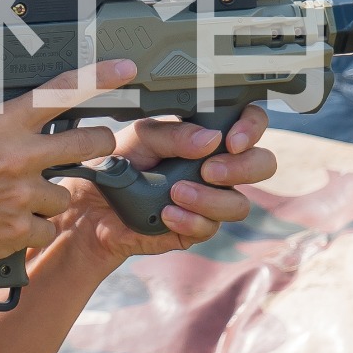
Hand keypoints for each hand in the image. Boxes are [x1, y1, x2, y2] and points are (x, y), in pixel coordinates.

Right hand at [0, 63, 133, 271]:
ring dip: (49, 198)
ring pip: (65, 194)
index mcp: (2, 123)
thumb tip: (19, 119)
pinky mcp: (20, 228)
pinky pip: (46, 229)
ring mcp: (23, 194)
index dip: (99, 77)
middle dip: (97, 143)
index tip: (125, 70)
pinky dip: (32, 229)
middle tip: (93, 146)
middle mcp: (19, 156)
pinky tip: (8, 224)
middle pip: (89, 142)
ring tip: (17, 200)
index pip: (60, 92)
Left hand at [54, 103, 279, 261]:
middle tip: (209, 170)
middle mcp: (217, 166)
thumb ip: (173, 135)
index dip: (252, 128)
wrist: (91, 205)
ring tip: (176, 192)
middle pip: (261, 165)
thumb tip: (210, 139)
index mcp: (208, 136)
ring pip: (239, 203)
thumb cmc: (118, 162)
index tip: (232, 139)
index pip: (249, 124)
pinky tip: (167, 213)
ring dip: (211, 198)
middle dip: (242, 168)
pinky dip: (190, 220)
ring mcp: (211, 199)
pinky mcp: (195, 227)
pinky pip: (210, 227)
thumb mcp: (139, 137)